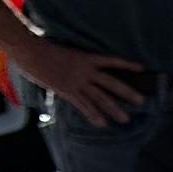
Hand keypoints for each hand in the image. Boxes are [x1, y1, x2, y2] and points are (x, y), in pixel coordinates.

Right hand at [17, 39, 148, 124]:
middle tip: (142, 102)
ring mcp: (77, 81)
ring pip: (100, 97)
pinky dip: (93, 115)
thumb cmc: (42, 47)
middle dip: (127, 93)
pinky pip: (84, 105)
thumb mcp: (63, 50)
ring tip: (126, 119)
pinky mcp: (67, 90)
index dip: (126, 64)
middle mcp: (85, 70)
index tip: (141, 68)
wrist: (30, 50)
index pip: (111, 60)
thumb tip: (78, 64)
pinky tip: (102, 124)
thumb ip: (75, 60)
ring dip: (114, 109)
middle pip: (111, 83)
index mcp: (86, 57)